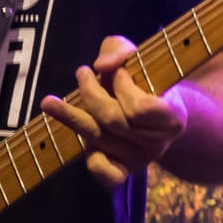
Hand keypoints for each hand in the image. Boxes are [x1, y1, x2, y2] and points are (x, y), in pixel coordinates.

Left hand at [40, 35, 188, 188]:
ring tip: (50, 101)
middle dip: (91, 93)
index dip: (122, 86)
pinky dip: (90, 159)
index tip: (116, 70)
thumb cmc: (144, 79)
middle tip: (82, 72)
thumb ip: (119, 49)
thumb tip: (101, 66)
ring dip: (73, 116)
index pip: (140, 107)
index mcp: (172, 118)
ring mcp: (140, 160)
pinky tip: (74, 140)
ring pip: (98, 139)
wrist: (158, 113)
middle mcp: (157, 144)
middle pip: (112, 121)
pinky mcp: (124, 171)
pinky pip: (105, 173)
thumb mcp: (137, 55)